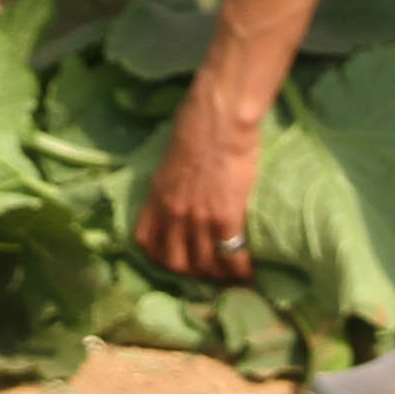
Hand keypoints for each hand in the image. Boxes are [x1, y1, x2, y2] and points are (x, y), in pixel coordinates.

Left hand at [136, 93, 267, 284]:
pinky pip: (231, 256)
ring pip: (204, 264)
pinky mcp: (226, 218)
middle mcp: (173, 214)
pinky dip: (239, 270)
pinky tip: (248, 272)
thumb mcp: (170, 158)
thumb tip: (180, 189)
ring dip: (218, 275)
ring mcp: (199, 219)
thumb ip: (170, 182)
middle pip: (176, 261)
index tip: (174, 259)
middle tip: (207, 272)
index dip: (158, 257)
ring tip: (230, 276)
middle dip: (191, 273)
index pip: (146, 242)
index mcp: (157, 197)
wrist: (221, 118)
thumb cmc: (198, 126)